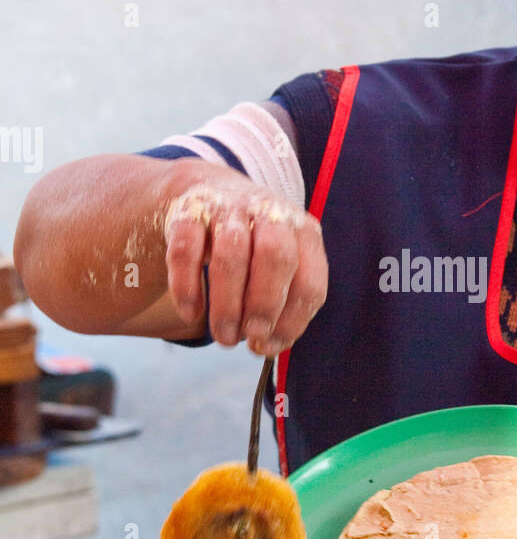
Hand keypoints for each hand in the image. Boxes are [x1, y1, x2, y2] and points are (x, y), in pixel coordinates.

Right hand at [163, 181, 327, 355]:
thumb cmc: (252, 244)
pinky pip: (186, 249)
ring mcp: (229, 208)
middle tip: (250, 337)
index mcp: (303, 232)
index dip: (292, 320)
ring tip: (222, 337)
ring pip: (231, 253)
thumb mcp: (279, 265)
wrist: (209, 191)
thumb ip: (280, 304)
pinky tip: (191, 313)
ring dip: (227, 304)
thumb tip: (267, 346)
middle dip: (264, 305)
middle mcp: (270, 214)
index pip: (309, 280)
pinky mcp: (190, 211)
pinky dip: (187, 286)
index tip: (269, 345)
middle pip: (275, 257)